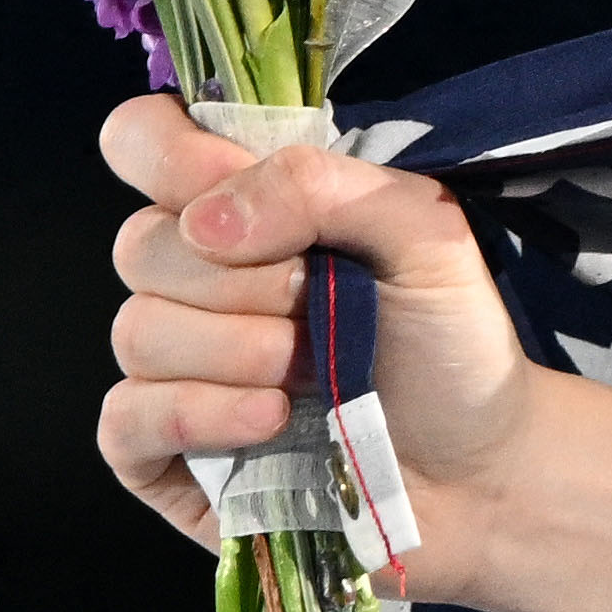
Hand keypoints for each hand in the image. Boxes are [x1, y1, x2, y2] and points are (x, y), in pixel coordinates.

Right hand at [96, 94, 611, 611]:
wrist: (483, 470)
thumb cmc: (451, 348)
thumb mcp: (425, 237)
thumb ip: (326, 187)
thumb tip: (210, 218)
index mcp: (243, 213)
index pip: (142, 142)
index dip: (171, 156)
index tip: (231, 187)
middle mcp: (194, 284)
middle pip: (140, 245)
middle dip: (242, 279)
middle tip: (319, 306)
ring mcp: (172, 370)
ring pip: (138, 332)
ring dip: (237, 350)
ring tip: (315, 375)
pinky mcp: (162, 453)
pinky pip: (128, 417)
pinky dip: (201, 414)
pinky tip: (273, 420)